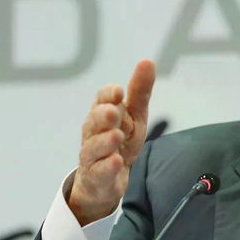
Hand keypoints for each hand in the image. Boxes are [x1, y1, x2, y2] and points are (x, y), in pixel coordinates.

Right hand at [68, 59, 155, 225]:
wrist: (107, 178)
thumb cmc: (120, 139)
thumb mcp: (135, 115)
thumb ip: (140, 91)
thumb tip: (147, 61)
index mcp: (103, 113)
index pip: (101, 99)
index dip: (108, 96)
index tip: (119, 92)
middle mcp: (93, 132)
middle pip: (94, 121)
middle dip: (103, 116)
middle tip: (114, 112)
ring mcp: (92, 154)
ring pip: (94, 146)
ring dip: (106, 140)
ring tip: (117, 136)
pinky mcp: (97, 176)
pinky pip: (100, 171)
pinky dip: (107, 166)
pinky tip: (116, 161)